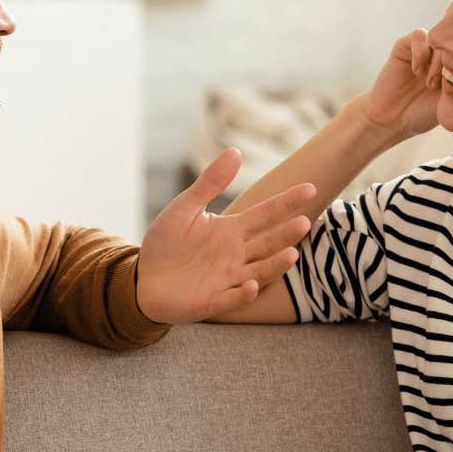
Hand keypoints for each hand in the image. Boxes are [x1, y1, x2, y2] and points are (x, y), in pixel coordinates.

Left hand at [136, 149, 314, 324]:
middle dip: (286, 234)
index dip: (287, 202)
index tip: (309, 188)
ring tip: (292, 254)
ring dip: (275, 264)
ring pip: (259, 271)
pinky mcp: (213, 301)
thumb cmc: (166, 242)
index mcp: (231, 231)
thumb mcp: (185, 207)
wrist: (143, 279)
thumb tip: (235, 151)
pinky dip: (244, 293)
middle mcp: (236, 255)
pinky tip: (252, 284)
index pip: (265, 214)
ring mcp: (227, 279)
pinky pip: (232, 297)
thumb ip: (210, 183)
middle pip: (268, 243)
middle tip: (305, 221)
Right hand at [359, 28, 442, 139]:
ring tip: (431, 84)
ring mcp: (424, 48)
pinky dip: (421, 53)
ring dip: (438, 60)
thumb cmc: (424, 114)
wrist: (394, 120)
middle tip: (449, 84)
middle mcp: (441, 52)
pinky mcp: (405, 46)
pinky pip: (419, 36)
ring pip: (440, 37)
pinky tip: (417, 72)